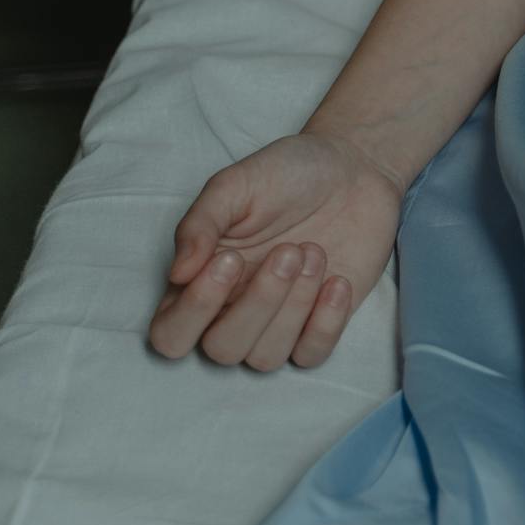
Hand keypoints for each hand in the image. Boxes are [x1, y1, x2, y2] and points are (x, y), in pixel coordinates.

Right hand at [147, 131, 403, 370]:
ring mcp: (279, 321)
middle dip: (259, 303)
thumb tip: (177, 274)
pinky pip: (312, 356)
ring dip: (294, 306)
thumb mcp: (236, 184)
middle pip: (222, 350)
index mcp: (201, 280)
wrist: (353, 168)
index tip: (230, 258)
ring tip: (312, 251)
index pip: (171, 334)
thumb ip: (200, 224)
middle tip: (289, 249)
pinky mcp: (322, 322)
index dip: (194, 311)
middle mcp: (234, 310)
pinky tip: (337, 280)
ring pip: (266, 356)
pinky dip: (325, 323)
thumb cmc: (287, 174)